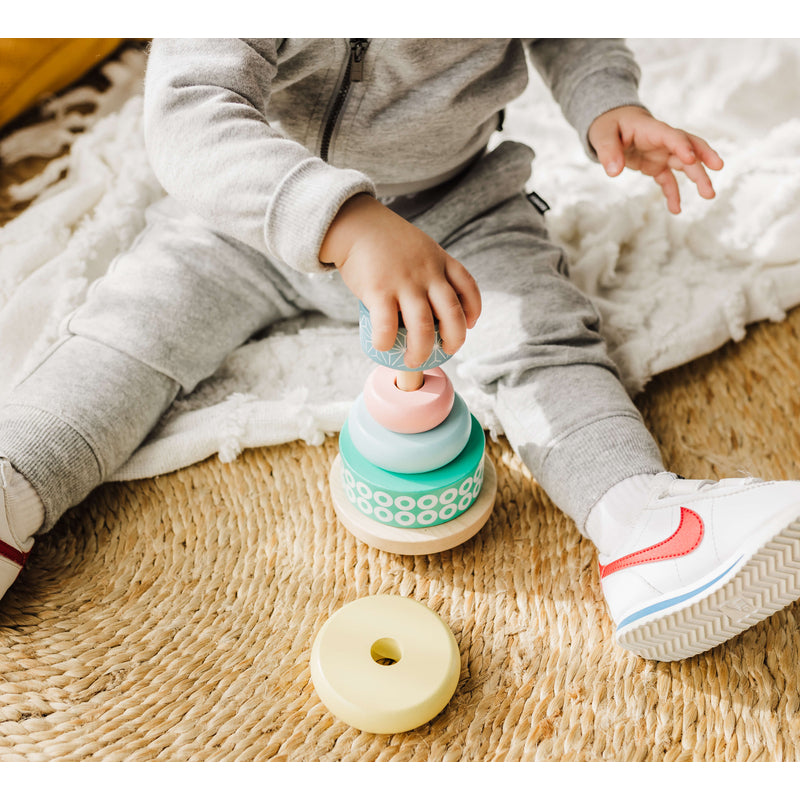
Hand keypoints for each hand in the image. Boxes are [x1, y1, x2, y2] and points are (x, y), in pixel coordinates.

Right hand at [319, 193, 481, 367]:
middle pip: (453, 315)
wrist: (356, 224)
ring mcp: (404, 283)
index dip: (473, 310)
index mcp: (440, 261)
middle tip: (444, 351)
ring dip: (420, 352)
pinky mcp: (379, 291)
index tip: (469, 324)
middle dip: (453, 341)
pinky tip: (382, 347)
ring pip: (423, 328)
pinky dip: (386, 342)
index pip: (468, 287)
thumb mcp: (420, 247)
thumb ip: (431, 268)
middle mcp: (427, 274)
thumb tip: (433, 302)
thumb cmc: (386, 241)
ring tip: (413, 361)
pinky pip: (387, 327)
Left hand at [588, 105, 723, 213]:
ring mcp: (662, 154)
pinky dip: (673, 194)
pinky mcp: (657, 165)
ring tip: (708, 196)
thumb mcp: (602, 135)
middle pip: (689, 148)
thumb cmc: (608, 125)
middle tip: (716, 172)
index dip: (681, 145)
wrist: (613, 125)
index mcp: (651, 129)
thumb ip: (608, 152)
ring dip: (698, 178)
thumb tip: (614, 172)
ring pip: (685, 165)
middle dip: (703, 160)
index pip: (672, 136)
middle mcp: (662, 141)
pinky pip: (668, 180)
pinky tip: (676, 210)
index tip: (690, 158)